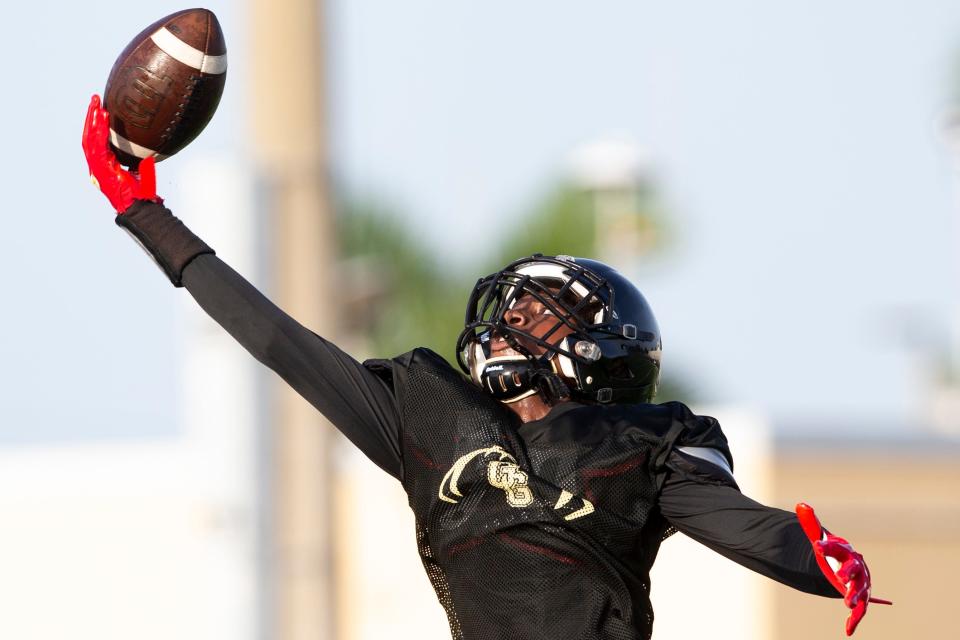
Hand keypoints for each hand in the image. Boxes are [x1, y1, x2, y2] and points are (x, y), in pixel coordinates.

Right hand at [82, 94, 158, 212]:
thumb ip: (143, 162)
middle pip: (90, 135)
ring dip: (92, 120)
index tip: (102, 108)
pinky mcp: (100, 170)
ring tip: (96, 105)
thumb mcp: (142, 172)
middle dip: (91, 116)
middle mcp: (98, 164)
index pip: (98, 139)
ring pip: (90, 138)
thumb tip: (152, 151)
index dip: (98, 124)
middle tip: (95, 99)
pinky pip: (96, 147)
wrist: (140, 207)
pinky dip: (98, 131)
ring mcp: (97, 167)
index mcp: (105, 163)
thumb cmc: (140, 194)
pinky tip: (101, 119)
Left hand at [796, 503, 891, 635]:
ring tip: (848, 604)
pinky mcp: (860, 599)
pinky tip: (847, 630)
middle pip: (854, 569)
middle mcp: (856, 567)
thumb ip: (810, 524)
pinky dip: (855, 620)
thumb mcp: (820, 539)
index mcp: (845, 551)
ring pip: (860, 591)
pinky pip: (860, 610)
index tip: (816, 545)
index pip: (836, 547)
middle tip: (840, 579)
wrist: (847, 565)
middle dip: (848, 574)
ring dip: (855, 597)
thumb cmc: (833, 553)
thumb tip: (801, 504)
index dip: (826, 546)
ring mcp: (860, 584)